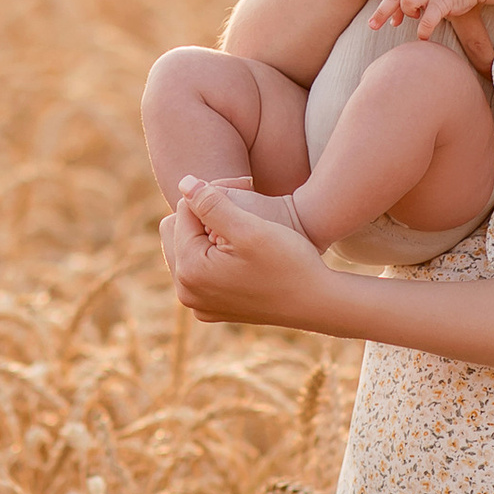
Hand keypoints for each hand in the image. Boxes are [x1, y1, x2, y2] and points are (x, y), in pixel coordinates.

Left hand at [161, 179, 337, 326]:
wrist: (318, 302)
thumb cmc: (290, 262)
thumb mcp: (250, 227)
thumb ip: (211, 203)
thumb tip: (183, 182)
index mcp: (190, 271)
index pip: (183, 212)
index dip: (212, 195)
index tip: (244, 189)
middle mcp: (186, 292)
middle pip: (175, 231)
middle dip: (201, 215)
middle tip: (239, 213)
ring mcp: (198, 305)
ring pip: (184, 250)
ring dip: (204, 234)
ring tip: (239, 231)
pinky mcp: (210, 310)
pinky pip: (197, 272)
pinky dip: (211, 257)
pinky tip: (238, 252)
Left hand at [373, 0, 480, 40]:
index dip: (389, 7)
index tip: (387, 21)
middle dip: (381, 12)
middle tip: (372, 26)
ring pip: (406, 1)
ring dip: (407, 13)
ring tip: (416, 19)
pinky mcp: (442, 0)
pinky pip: (427, 18)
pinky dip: (423, 29)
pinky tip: (423, 37)